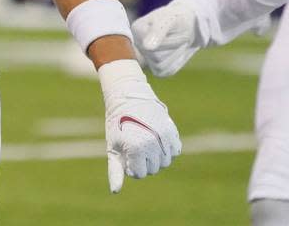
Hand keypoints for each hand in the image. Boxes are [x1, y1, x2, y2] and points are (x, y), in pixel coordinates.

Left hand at [98, 59, 181, 192]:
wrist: (128, 97)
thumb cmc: (117, 124)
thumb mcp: (112, 147)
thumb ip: (115, 170)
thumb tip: (115, 191)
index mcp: (135, 148)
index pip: (139, 174)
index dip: (131, 166)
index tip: (126, 152)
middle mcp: (151, 143)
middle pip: (153, 169)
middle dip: (143, 162)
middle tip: (135, 145)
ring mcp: (164, 136)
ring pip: (165, 162)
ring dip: (156, 157)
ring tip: (145, 141)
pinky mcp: (172, 130)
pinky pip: (175, 151)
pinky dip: (168, 149)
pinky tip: (156, 139)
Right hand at [131, 0, 207, 76]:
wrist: (189, 25)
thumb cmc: (177, 19)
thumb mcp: (170, 20)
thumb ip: (157, 32)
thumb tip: (146, 47)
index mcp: (136, 30)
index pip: (149, 47)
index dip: (167, 40)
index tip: (171, 28)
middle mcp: (137, 44)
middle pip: (156, 57)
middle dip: (172, 46)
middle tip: (176, 34)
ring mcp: (146, 57)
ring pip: (161, 65)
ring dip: (174, 54)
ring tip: (177, 41)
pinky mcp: (156, 67)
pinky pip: (166, 71)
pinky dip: (176, 62)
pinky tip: (177, 51)